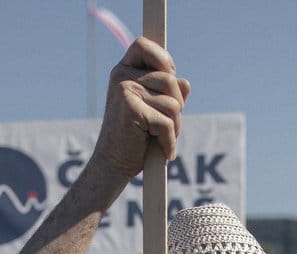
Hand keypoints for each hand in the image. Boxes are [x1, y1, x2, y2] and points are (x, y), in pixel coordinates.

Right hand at [92, 38, 189, 182]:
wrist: (112, 165)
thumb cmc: (133, 139)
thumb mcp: (152, 111)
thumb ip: (167, 95)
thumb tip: (185, 83)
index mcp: (123, 72)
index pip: (143, 45)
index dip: (162, 57)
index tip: (170, 74)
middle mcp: (121, 77)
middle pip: (169, 79)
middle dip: (177, 106)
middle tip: (168, 126)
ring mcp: (125, 91)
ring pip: (172, 103)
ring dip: (175, 126)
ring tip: (163, 139)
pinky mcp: (131, 109)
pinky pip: (166, 123)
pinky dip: (170, 142)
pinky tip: (164, 152)